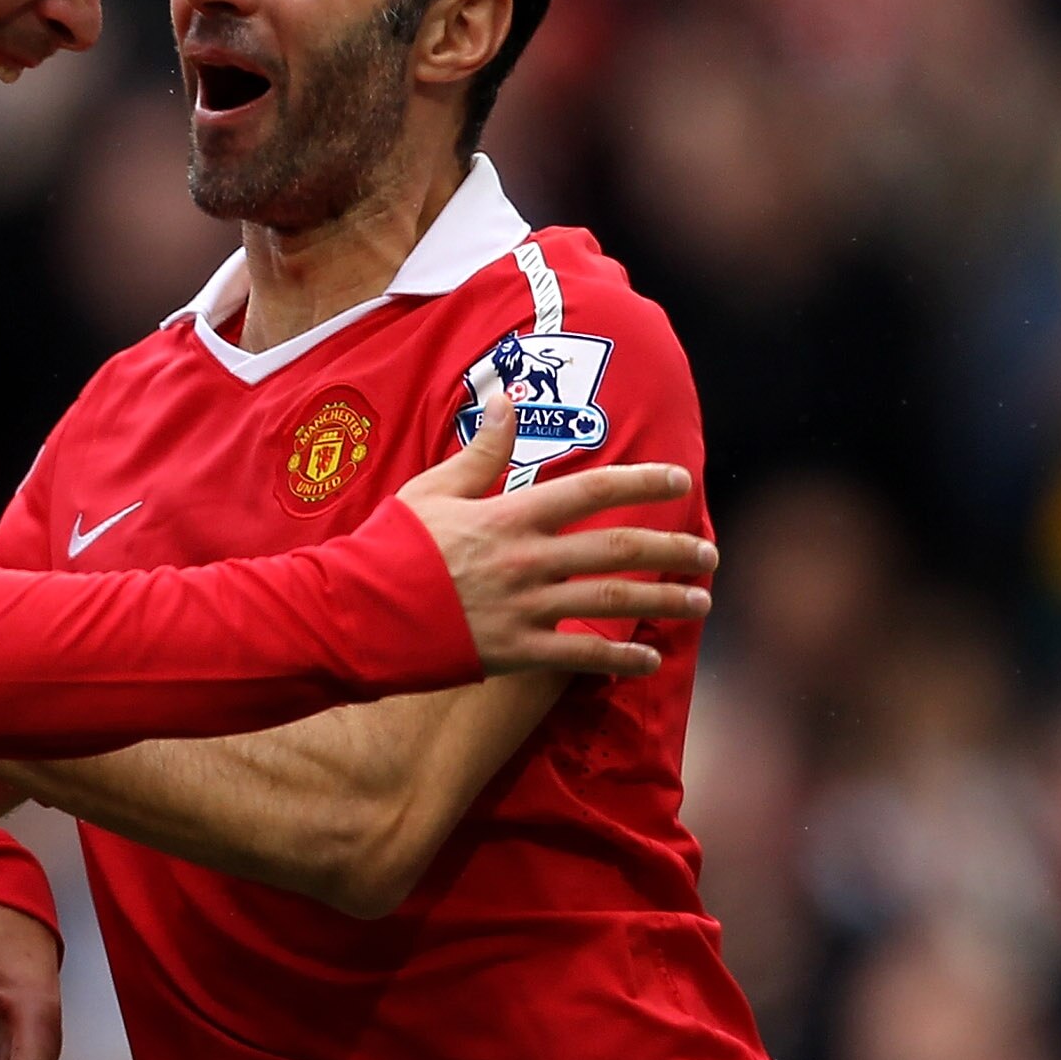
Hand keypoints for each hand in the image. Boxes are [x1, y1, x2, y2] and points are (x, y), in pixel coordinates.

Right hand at [395, 390, 717, 678]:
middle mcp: (526, 560)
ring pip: (610, 602)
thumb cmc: (388, 546)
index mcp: (510, 516)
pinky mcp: (513, 651)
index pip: (592, 491)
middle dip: (672, 549)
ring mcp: (523, 608)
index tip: (678, 481)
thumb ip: (481, 451)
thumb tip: (510, 399)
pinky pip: (579, 657)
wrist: (351, 611)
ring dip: (663, 602)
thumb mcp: (432, 489)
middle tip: (709, 552)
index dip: (641, 483)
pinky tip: (649, 661)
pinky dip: (619, 660)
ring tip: (700, 603)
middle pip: (617, 550)